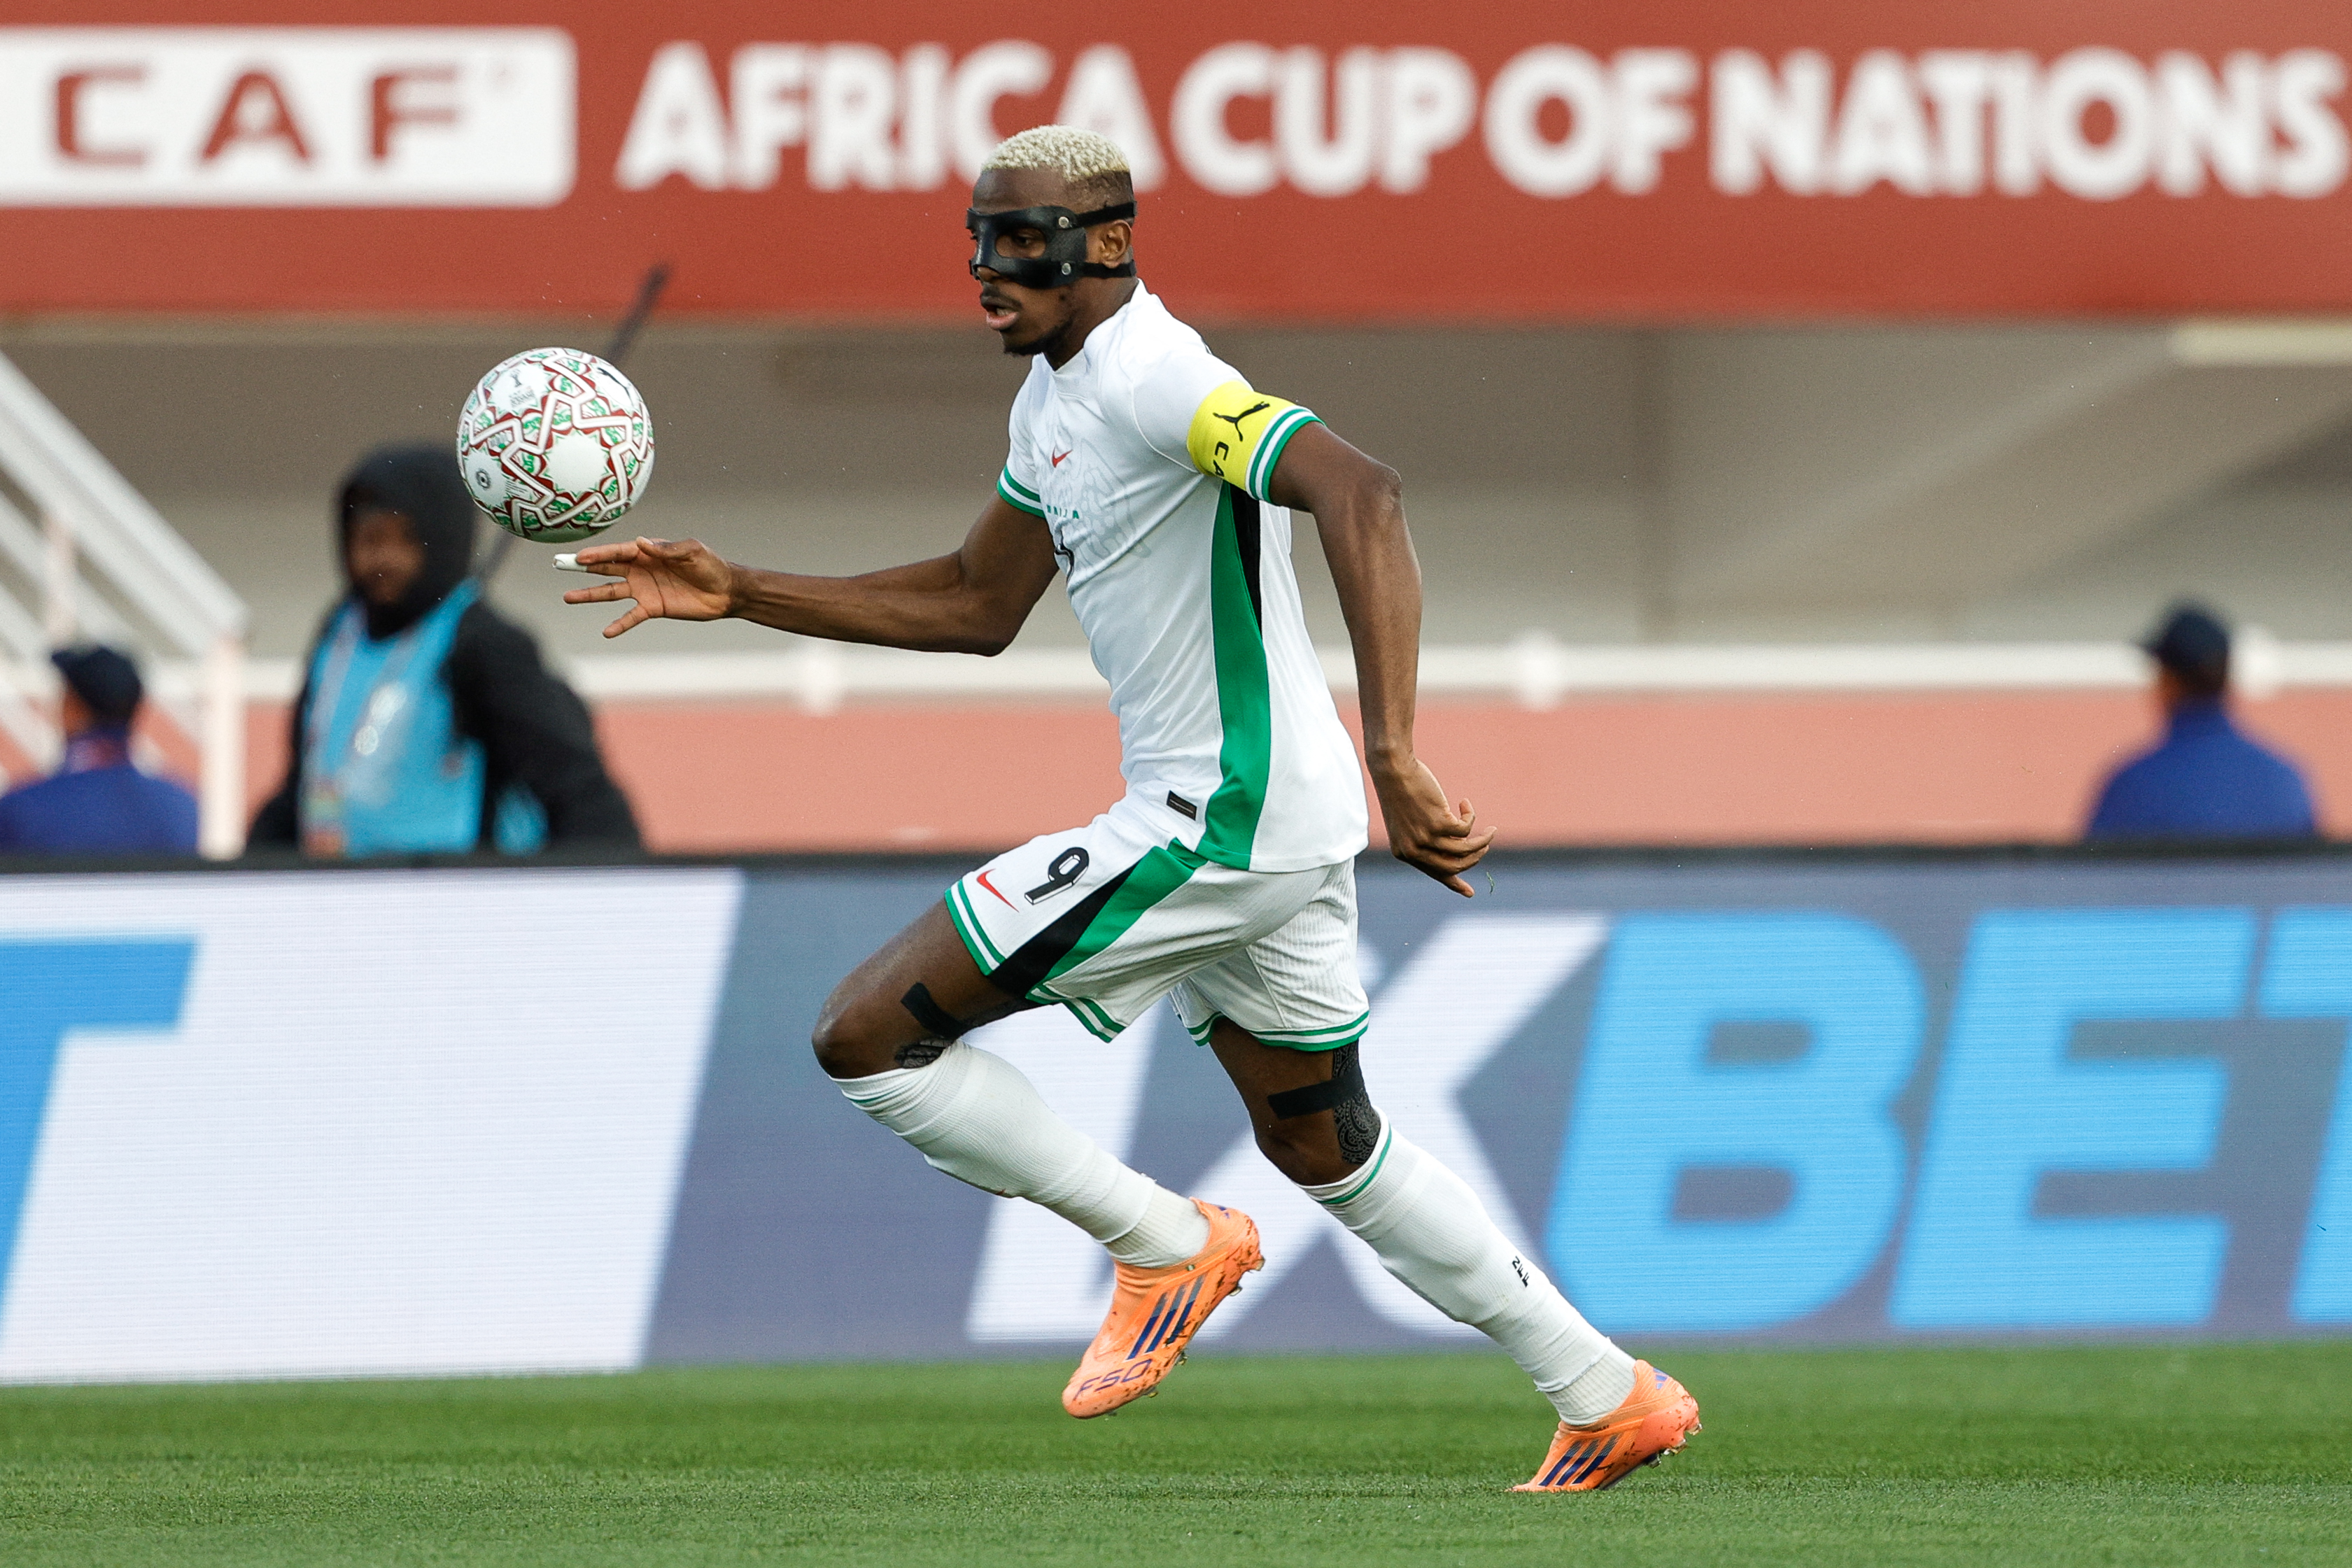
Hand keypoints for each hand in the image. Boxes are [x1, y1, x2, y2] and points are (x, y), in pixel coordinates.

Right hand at [562, 536, 733, 637]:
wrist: (726, 592)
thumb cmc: (711, 566)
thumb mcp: (692, 552)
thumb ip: (667, 549)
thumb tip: (640, 542)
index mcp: (649, 551)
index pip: (618, 551)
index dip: (599, 554)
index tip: (580, 558)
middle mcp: (641, 569)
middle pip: (606, 568)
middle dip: (584, 568)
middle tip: (561, 566)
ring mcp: (644, 589)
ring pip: (611, 591)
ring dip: (590, 594)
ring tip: (568, 597)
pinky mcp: (652, 607)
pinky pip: (631, 616)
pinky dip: (619, 624)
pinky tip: (605, 632)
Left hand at [1372, 756, 1496, 896]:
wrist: (1393, 770)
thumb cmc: (1401, 792)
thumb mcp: (1410, 821)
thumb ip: (1428, 839)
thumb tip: (1458, 844)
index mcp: (1405, 853)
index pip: (1435, 873)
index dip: (1455, 883)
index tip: (1470, 893)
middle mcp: (1414, 851)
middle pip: (1455, 866)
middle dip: (1476, 856)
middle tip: (1486, 843)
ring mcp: (1426, 838)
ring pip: (1466, 849)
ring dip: (1483, 840)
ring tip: (1490, 830)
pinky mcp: (1439, 823)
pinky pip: (1466, 827)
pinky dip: (1471, 815)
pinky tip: (1464, 803)